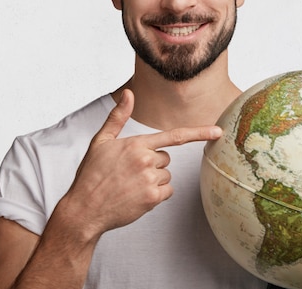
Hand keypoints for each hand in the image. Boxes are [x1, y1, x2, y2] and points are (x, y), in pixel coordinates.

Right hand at [59, 89, 221, 240]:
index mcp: (136, 144)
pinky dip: (156, 195)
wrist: (84, 209)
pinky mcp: (152, 198)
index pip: (174, 136)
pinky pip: (167, 192)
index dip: (199, 133)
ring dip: (153, 181)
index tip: (217, 132)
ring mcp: (150, 180)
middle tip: (129, 172)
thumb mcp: (101, 141)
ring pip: (166, 176)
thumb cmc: (91, 175)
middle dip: (153, 164)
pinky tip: (136, 196)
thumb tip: (128, 93)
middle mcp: (146, 160)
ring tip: (130, 185)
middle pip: (166, 158)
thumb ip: (118, 116)